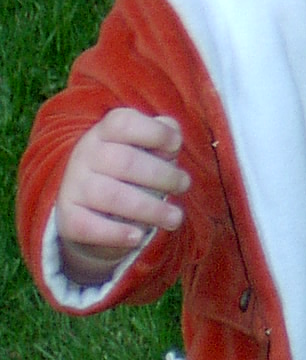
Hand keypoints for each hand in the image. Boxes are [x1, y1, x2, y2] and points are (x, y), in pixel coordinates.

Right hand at [55, 110, 190, 283]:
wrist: (92, 214)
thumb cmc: (130, 175)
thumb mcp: (145, 151)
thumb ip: (161, 137)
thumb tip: (173, 131)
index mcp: (104, 133)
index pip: (123, 123)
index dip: (154, 132)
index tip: (176, 145)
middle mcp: (84, 155)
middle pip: (124, 161)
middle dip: (162, 175)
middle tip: (183, 185)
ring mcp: (73, 186)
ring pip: (112, 196)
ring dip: (150, 208)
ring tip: (175, 217)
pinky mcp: (67, 218)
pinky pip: (88, 226)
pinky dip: (115, 233)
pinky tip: (137, 236)